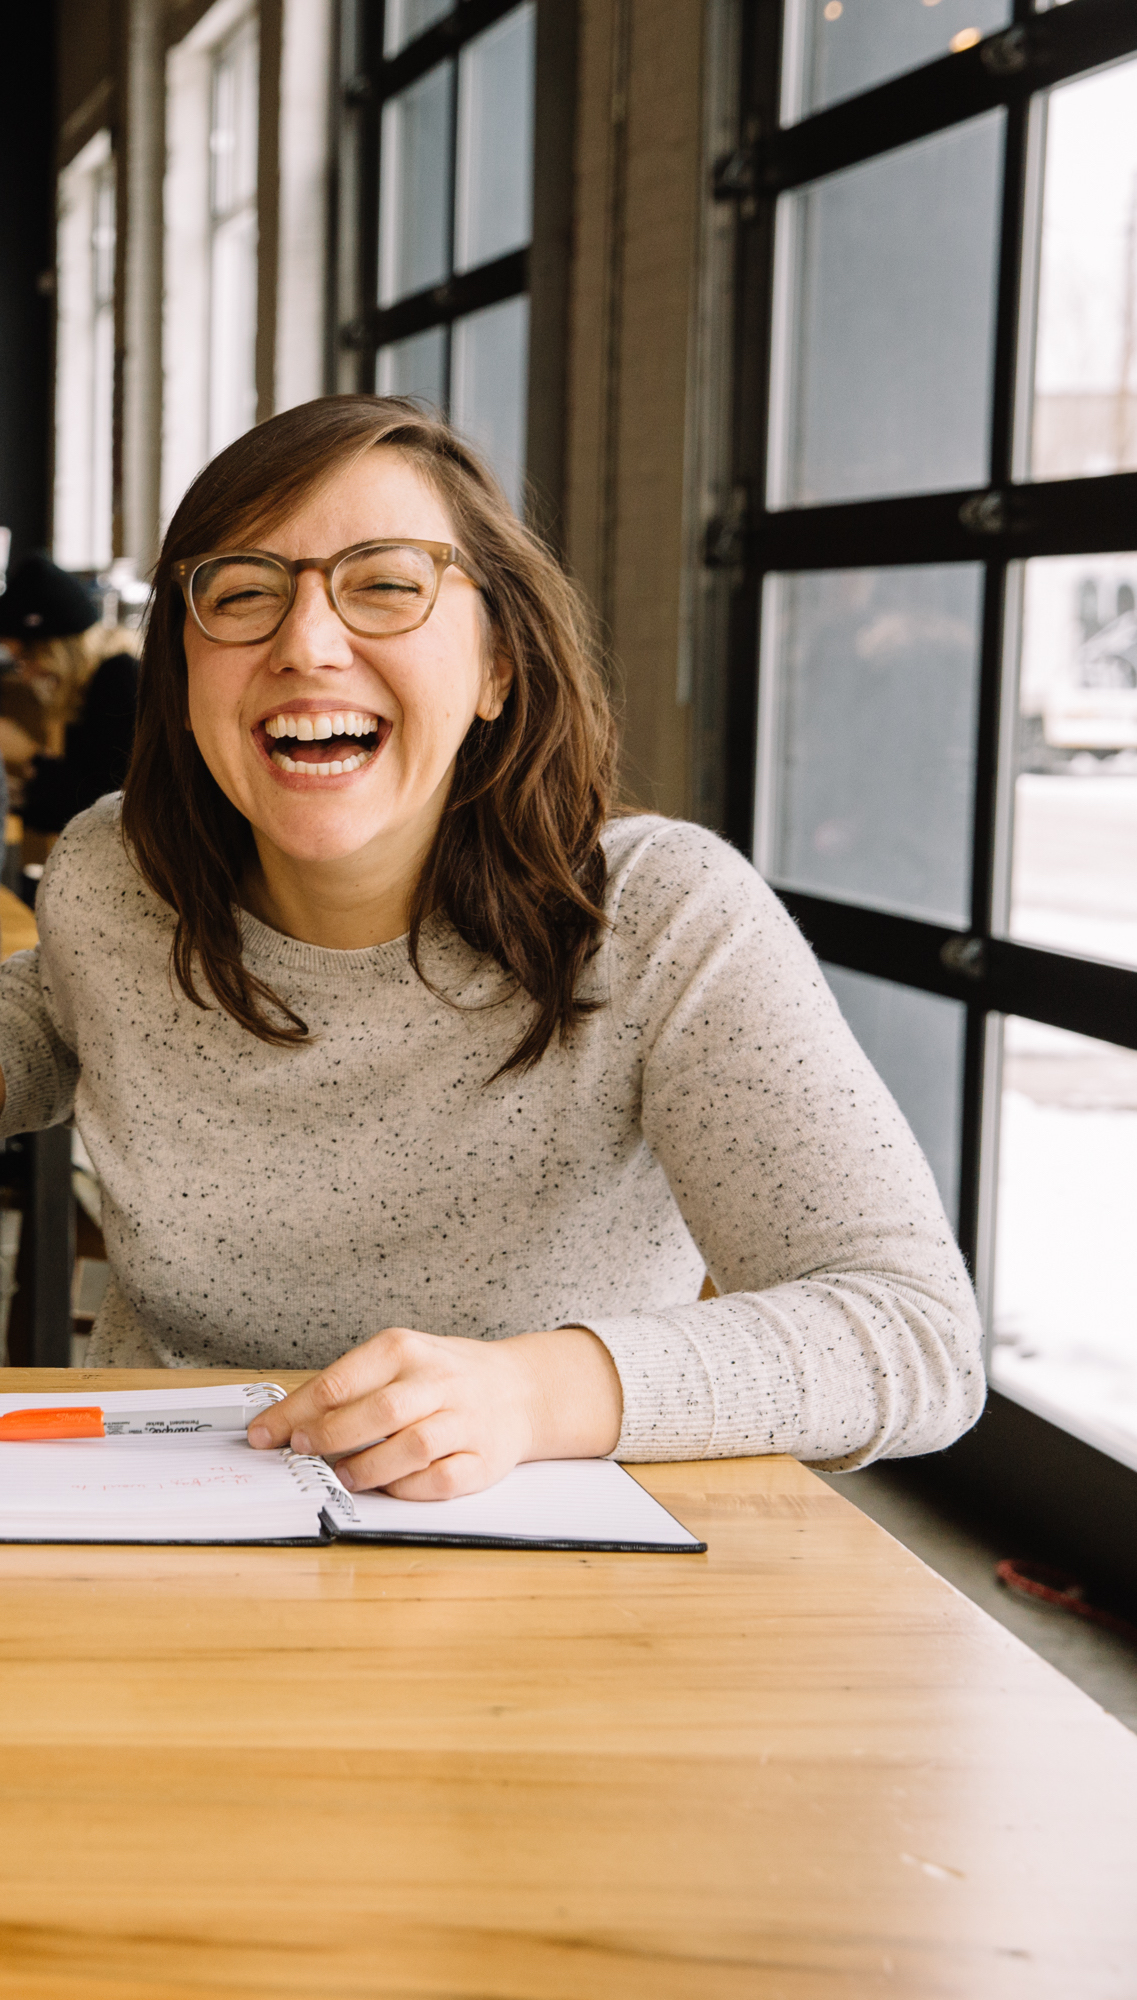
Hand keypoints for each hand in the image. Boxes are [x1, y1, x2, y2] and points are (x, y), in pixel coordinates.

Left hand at [247, 1324, 622, 1499]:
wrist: (520, 1387)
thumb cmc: (442, 1376)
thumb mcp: (397, 1361)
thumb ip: (348, 1387)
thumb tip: (286, 1421)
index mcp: (406, 1350)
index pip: (342, 1380)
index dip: (297, 1411)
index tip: (266, 1434)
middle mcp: (439, 1381)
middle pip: (380, 1411)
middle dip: (332, 1436)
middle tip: (303, 1453)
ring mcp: (465, 1421)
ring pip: (412, 1447)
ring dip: (368, 1467)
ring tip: (343, 1475)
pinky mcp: (483, 1459)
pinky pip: (442, 1480)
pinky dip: (409, 1488)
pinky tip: (390, 1486)